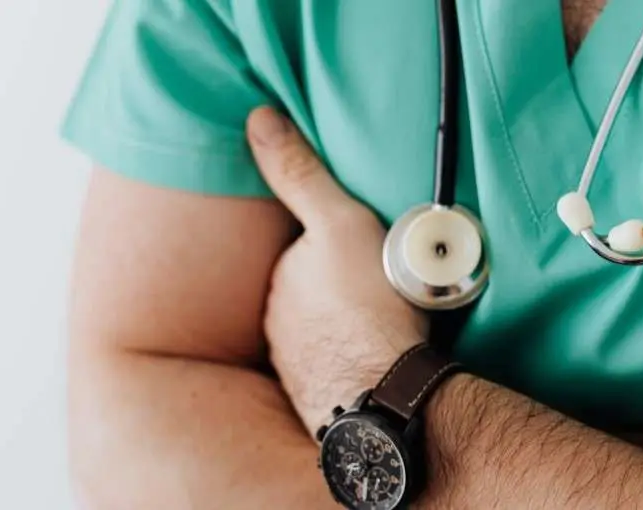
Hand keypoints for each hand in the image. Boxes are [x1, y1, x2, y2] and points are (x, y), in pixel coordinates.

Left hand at [246, 106, 426, 433]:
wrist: (384, 391)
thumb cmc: (368, 304)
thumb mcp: (339, 222)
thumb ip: (299, 173)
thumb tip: (258, 119)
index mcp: (281, 278)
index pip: (301, 252)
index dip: (335, 247)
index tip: (366, 252)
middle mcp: (276, 322)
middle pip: (309, 291)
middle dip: (336, 287)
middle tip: (380, 287)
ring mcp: (295, 361)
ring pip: (319, 330)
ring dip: (343, 324)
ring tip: (384, 323)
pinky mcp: (318, 394)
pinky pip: (334, 365)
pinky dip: (351, 358)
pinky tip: (376, 359)